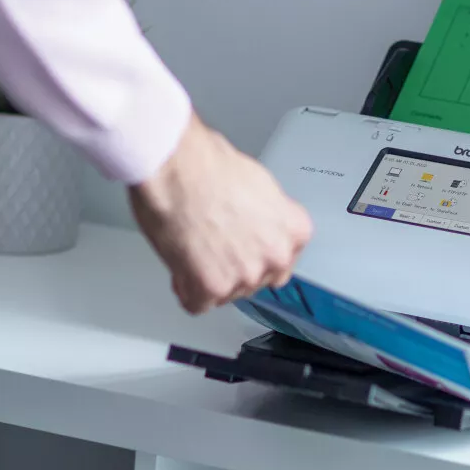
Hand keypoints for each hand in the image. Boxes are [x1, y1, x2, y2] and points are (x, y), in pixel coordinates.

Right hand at [128, 114, 312, 313]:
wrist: (176, 166)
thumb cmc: (208, 165)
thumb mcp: (259, 186)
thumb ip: (267, 219)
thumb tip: (258, 227)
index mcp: (293, 231)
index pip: (281, 261)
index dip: (254, 253)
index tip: (241, 248)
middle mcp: (275, 257)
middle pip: (255, 280)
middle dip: (232, 267)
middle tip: (213, 243)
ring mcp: (245, 276)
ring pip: (226, 293)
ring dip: (208, 277)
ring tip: (194, 244)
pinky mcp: (211, 288)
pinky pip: (196, 304)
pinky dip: (184, 288)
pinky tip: (181, 263)